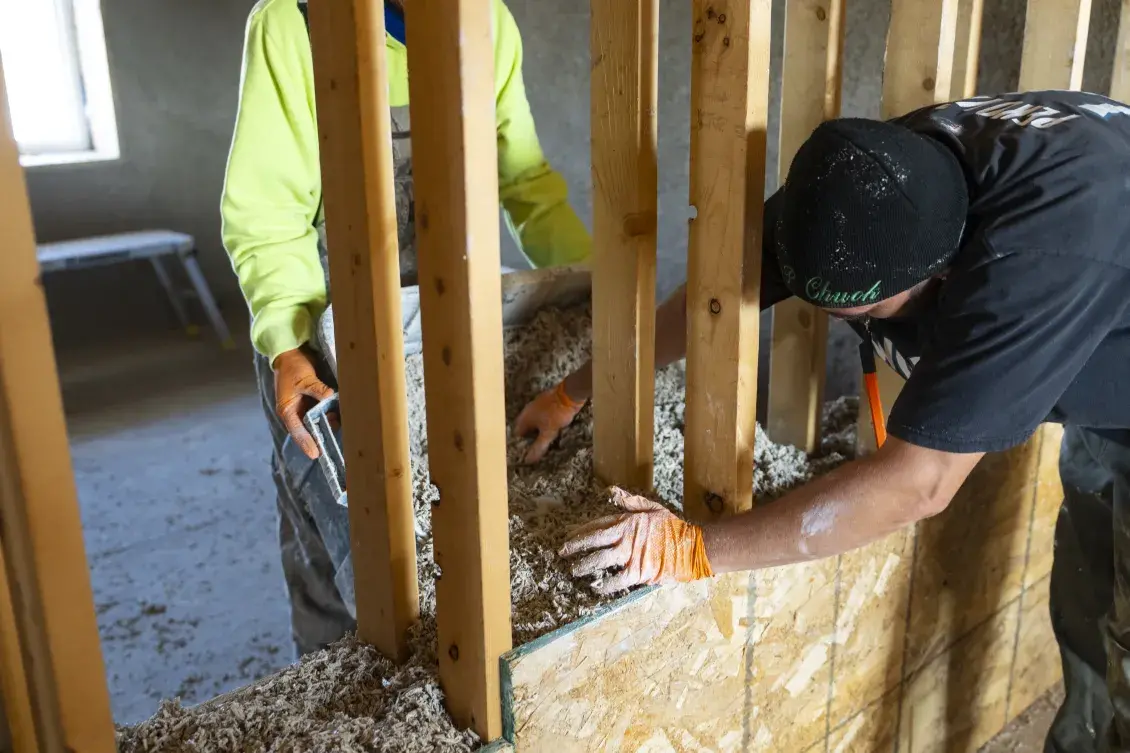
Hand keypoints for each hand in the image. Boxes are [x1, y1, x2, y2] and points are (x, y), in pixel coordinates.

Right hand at [273, 348, 334, 458]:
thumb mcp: (303, 379)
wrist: (292, 354)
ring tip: (340, 422)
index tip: (316, 454)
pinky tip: (341, 414)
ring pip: (317, 422)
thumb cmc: (293, 367)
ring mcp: (305, 408)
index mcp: (288, 410)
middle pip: (309, 430)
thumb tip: (330, 397)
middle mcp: (296, 412)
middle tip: (334, 442)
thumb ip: (317, 389)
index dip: (306, 443)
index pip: (297, 431)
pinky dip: (330, 414)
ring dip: (328, 423)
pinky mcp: (313, 402)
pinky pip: (322, 413)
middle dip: (320, 435)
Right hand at [513, 381, 584, 463]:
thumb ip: (538, 446)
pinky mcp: (546, 403)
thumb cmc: (556, 414)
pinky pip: (542, 416)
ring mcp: (537, 405)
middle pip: (525, 427)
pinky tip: (551, 428)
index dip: (521, 443)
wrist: (570, 394)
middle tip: (536, 448)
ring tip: (544, 440)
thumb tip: (528, 460)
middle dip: (530, 437)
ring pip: (534, 421)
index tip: (527, 452)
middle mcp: (528, 410)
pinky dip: (544, 423)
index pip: (517, 433)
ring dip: (537, 430)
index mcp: (525, 417)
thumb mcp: (548, 433)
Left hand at [559, 487, 712, 594]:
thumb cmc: (672, 526)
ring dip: (584, 566)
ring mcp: (630, 555)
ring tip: (574, 570)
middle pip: (592, 541)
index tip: (567, 535)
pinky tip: (596, 587)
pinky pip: (615, 580)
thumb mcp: (652, 508)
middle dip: (574, 546)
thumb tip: (613, 492)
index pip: (596, 526)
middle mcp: (625, 538)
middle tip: (562, 552)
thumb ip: (631, 502)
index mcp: (626, 522)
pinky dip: (604, 585)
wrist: (692, 547)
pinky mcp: (638, 573)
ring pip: (599, 561)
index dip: (579, 531)